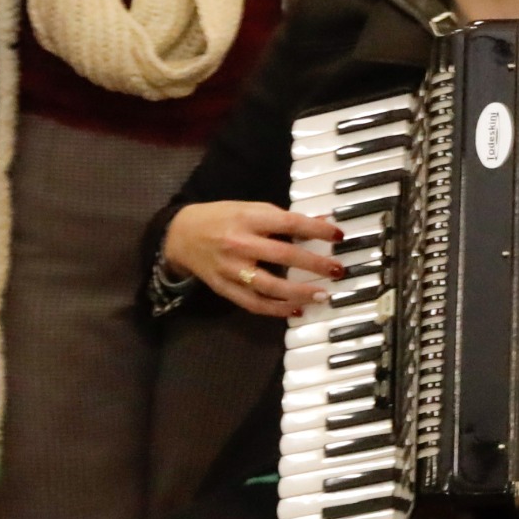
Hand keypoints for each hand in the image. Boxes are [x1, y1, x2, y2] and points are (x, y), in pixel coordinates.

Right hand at [163, 199, 346, 319]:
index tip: (338, 235)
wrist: (181, 235)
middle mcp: (240, 244)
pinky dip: (277, 309)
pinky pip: (254, 303)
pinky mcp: (225, 288)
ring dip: (299, 292)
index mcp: (248, 218)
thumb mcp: (250, 209)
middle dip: (314, 264)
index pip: (289, 223)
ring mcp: (231, 269)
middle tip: (337, 269)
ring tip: (322, 294)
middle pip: (283, 255)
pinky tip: (297, 309)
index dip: (316, 229)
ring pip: (270, 286)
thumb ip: (282, 218)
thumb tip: (321, 223)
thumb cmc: (221, 218)